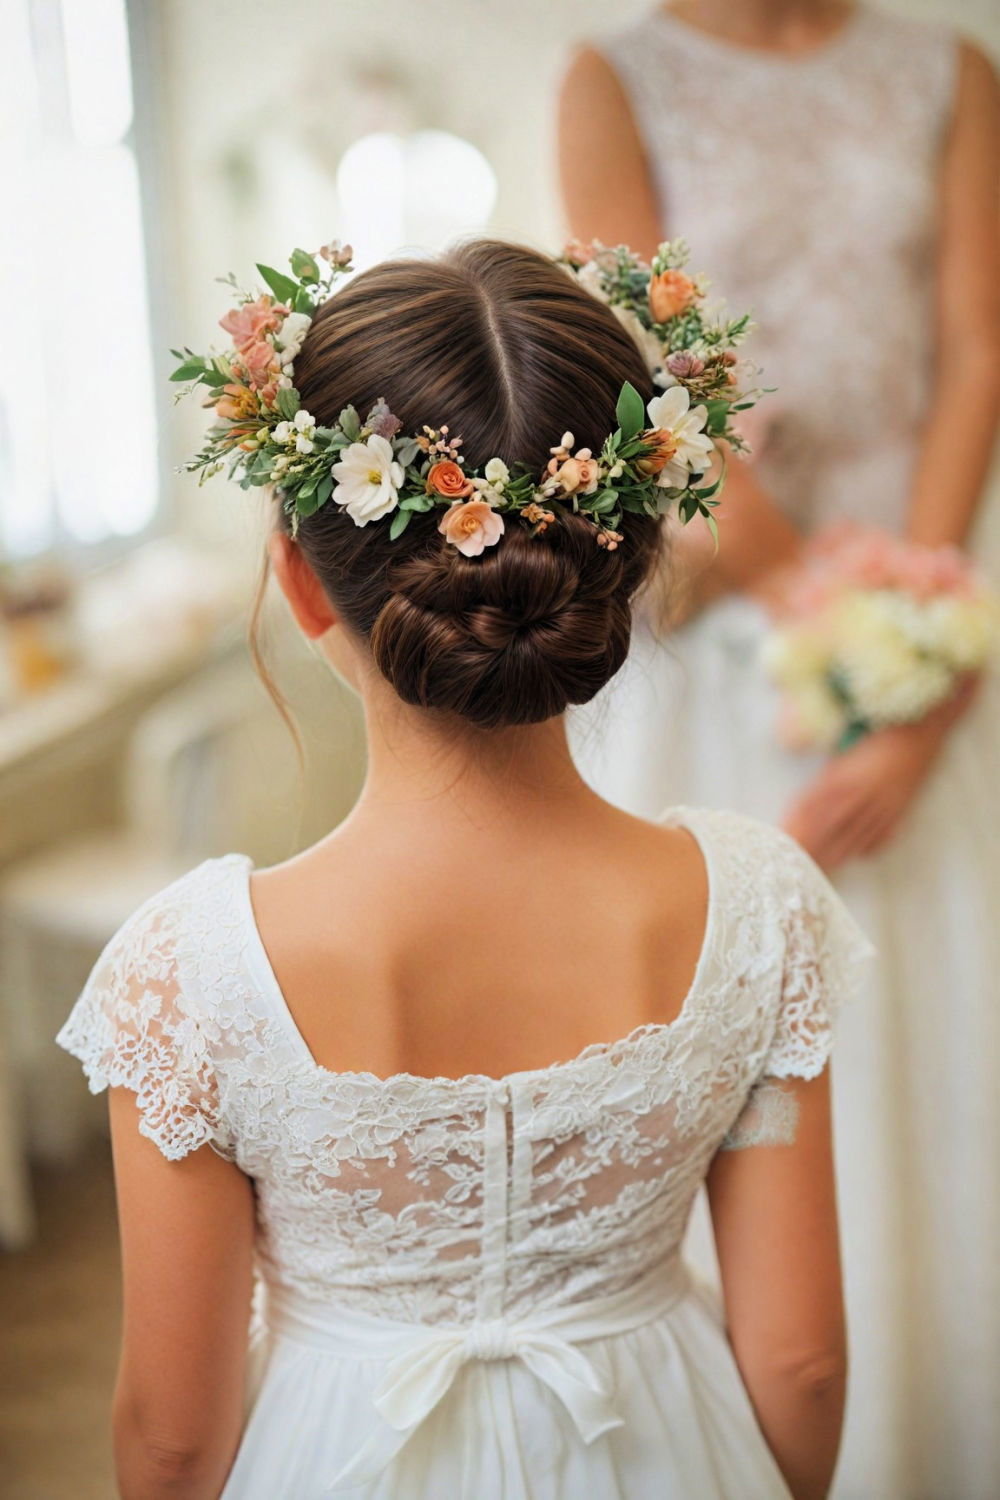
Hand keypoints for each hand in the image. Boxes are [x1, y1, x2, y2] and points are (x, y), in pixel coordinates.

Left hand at [783, 677, 978, 871]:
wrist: (921, 730)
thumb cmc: (877, 732)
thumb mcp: (843, 752)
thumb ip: (825, 777)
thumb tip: (800, 799)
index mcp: (844, 780)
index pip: (813, 811)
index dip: (797, 828)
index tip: (781, 842)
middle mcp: (863, 798)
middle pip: (831, 832)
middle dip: (812, 849)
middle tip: (794, 866)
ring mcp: (883, 807)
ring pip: (855, 839)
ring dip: (835, 855)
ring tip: (818, 871)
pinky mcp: (900, 810)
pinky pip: (882, 836)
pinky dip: (867, 848)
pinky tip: (856, 855)